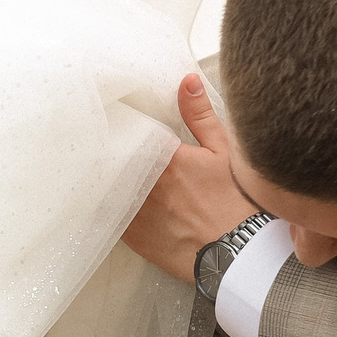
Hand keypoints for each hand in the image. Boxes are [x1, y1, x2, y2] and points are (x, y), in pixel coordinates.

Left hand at [121, 72, 257, 286]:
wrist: (236, 255)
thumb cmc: (234, 201)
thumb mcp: (223, 151)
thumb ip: (200, 116)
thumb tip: (187, 81)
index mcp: (165, 158)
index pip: (130, 133)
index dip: (123, 127)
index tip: (116, 119)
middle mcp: (144, 184)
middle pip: (115, 159)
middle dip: (111, 150)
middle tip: (104, 139)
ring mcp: (135, 211)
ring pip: (109, 186)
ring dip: (107, 177)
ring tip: (100, 166)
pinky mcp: (131, 235)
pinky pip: (111, 213)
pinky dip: (109, 203)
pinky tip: (109, 197)